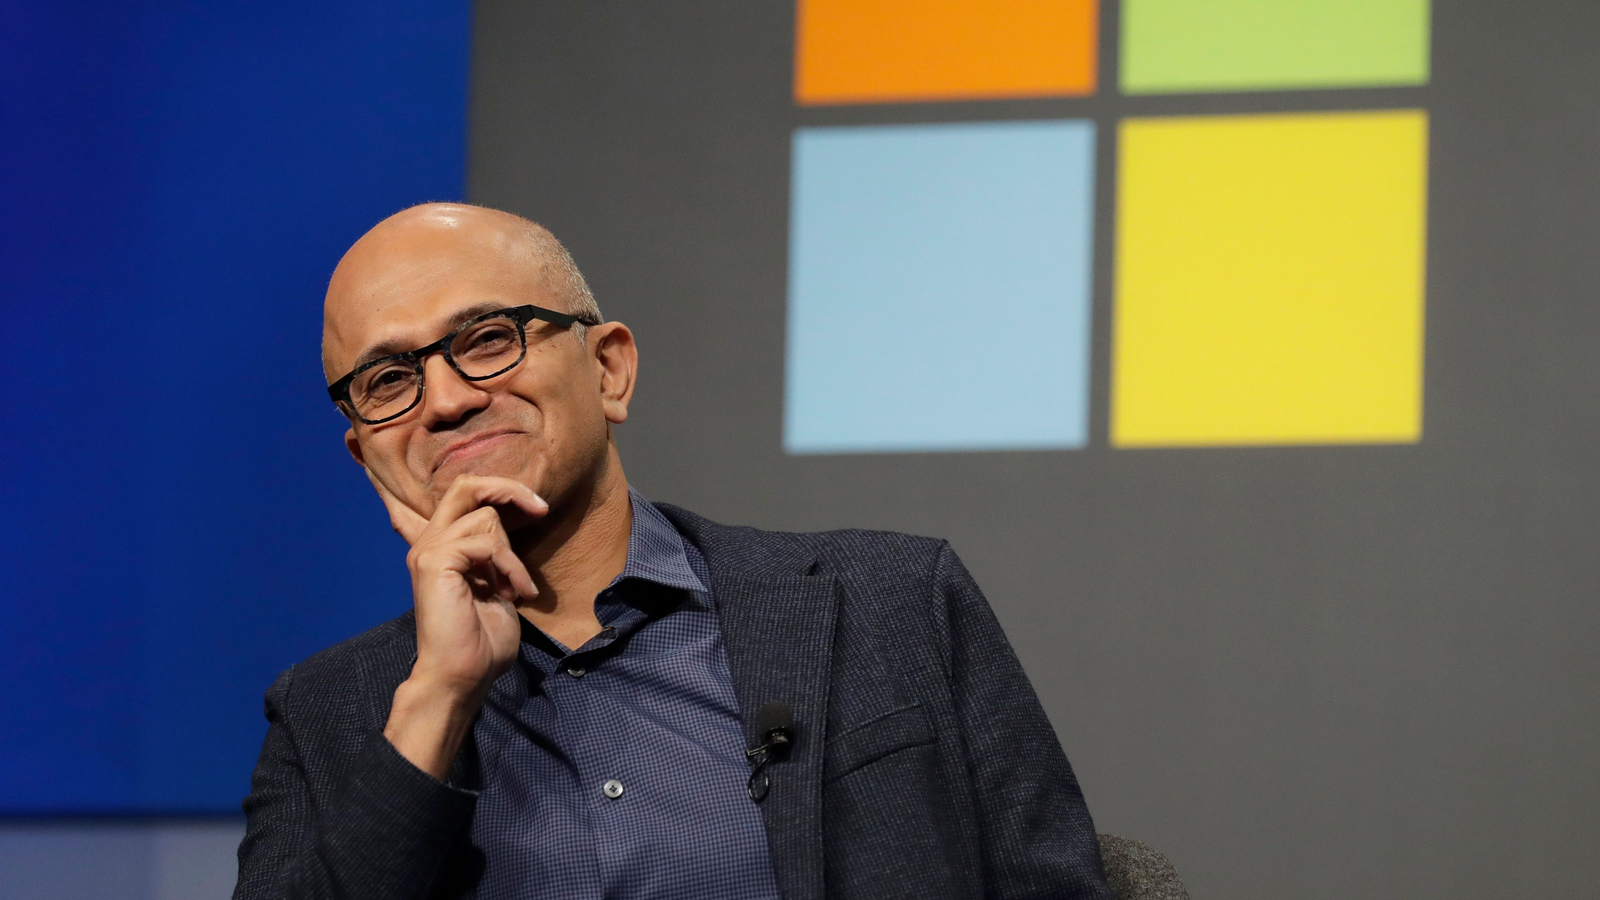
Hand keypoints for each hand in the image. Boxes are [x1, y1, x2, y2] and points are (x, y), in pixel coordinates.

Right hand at [367, 470, 546, 777]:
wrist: (462, 675)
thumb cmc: (482, 640)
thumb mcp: (496, 586)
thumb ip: (495, 554)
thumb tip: (511, 523)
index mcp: (441, 546)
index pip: (451, 495)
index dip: (485, 481)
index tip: (528, 496)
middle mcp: (428, 542)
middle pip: (466, 484)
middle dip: (509, 489)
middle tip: (540, 509)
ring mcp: (428, 549)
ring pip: (485, 515)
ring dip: (512, 554)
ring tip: (516, 588)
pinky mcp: (435, 560)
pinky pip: (485, 539)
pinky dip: (508, 565)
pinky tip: (511, 593)